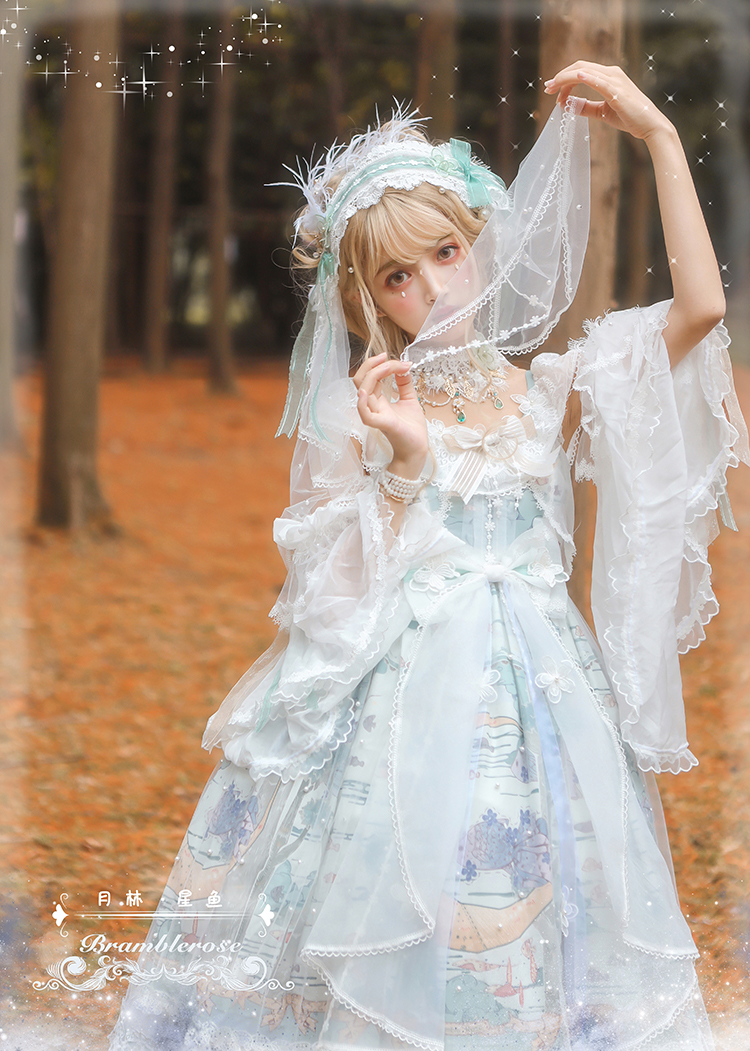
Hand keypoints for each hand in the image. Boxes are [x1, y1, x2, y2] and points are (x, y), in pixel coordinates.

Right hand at [353, 353, 427, 476]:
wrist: (417, 449)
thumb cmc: (412, 428)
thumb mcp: (409, 400)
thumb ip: (404, 384)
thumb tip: (404, 367)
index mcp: (378, 400)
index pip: (369, 377)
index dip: (378, 364)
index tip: (398, 360)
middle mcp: (373, 406)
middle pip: (360, 380)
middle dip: (372, 364)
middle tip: (387, 357)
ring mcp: (376, 415)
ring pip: (362, 391)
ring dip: (374, 374)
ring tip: (391, 367)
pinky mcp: (383, 425)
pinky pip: (365, 415)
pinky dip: (362, 403)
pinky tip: (365, 393)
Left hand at [544, 61, 671, 143]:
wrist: (648, 124)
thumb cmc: (628, 117)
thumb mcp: (602, 112)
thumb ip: (586, 107)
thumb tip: (569, 106)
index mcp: (607, 76)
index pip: (580, 71)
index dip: (563, 79)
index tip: (552, 92)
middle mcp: (611, 73)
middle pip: (579, 67)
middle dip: (560, 77)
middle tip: (547, 89)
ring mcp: (615, 80)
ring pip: (585, 71)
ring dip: (566, 79)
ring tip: (552, 89)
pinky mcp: (617, 90)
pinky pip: (599, 80)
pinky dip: (586, 77)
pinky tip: (576, 77)